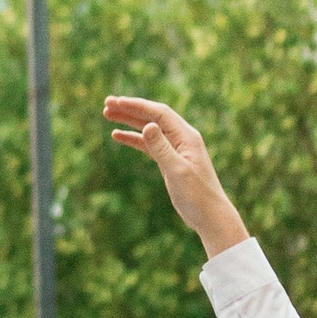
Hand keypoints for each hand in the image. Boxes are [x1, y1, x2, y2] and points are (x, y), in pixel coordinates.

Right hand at [104, 93, 248, 255]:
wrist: (210, 216)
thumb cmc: (197, 195)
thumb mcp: (177, 171)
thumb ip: (161, 148)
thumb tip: (147, 125)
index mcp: (186, 137)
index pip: (159, 114)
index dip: (137, 106)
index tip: (117, 102)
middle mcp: (181, 138)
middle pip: (152, 117)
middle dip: (129, 109)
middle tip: (106, 103)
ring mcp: (175, 148)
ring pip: (148, 129)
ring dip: (129, 121)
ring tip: (108, 114)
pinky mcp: (170, 160)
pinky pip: (149, 144)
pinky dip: (133, 139)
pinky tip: (117, 135)